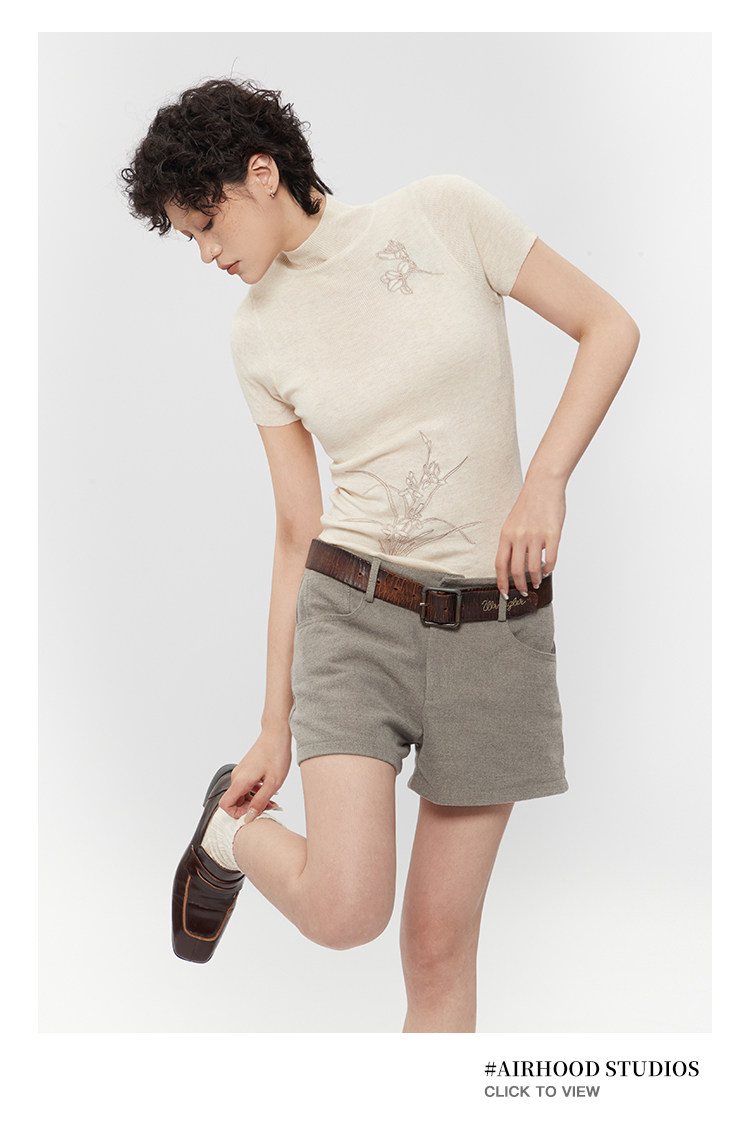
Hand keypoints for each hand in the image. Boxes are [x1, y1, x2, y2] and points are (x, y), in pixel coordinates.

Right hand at [219, 729, 291, 820]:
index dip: (237, 813)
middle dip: (250, 807)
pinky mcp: (246, 769)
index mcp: (240, 781)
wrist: (277, 734)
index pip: (225, 805)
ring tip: (272, 799)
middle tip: (269, 806)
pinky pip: (246, 786)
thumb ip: (260, 802)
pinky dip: (256, 791)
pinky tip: (269, 789)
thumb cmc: (276, 754)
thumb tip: (249, 818)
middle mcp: (237, 777)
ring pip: (242, 794)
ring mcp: (241, 772)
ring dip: (255, 800)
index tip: (253, 812)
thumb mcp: (273, 783)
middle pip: (234, 801)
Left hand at [495, 478, 565, 596]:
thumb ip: (512, 543)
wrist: (543, 485)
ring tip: (536, 582)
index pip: (500, 564)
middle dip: (519, 585)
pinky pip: (550, 559)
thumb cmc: (528, 504)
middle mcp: (519, 537)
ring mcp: (536, 536)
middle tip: (523, 591)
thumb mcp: (512, 523)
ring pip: (534, 568)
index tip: (503, 592)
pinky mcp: (553, 535)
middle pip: (517, 570)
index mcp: (506, 534)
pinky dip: (548, 569)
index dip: (501, 581)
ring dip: (535, 580)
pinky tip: (547, 571)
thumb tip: (514, 565)